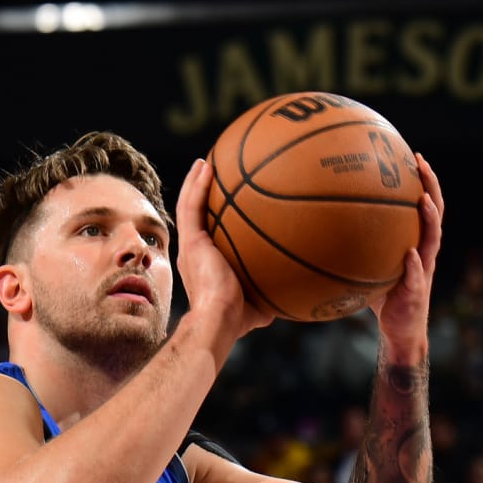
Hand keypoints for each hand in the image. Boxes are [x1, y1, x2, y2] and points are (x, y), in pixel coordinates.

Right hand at [175, 157, 273, 345]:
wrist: (219, 319)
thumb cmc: (239, 317)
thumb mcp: (261, 303)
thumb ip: (272, 292)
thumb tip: (294, 291)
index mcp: (205, 263)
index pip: (206, 233)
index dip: (211, 216)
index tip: (223, 202)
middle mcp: (194, 252)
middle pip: (195, 215)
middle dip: (200, 194)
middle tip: (211, 173)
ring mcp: (190, 245)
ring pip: (188, 206)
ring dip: (195, 182)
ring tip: (204, 162)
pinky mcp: (190, 241)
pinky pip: (191, 206)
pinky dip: (197, 185)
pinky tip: (206, 166)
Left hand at [372, 154, 443, 355]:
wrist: (400, 332)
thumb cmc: (384, 298)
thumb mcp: (369, 267)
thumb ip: (356, 249)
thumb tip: (322, 231)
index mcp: (417, 244)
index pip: (424, 206)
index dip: (423, 182)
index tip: (415, 157)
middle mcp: (425, 253)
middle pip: (435, 213)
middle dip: (431, 186)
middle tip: (422, 164)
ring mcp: (424, 272)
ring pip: (433, 240)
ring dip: (430, 219)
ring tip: (424, 200)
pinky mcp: (415, 293)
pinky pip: (417, 276)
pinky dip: (415, 264)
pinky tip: (410, 254)